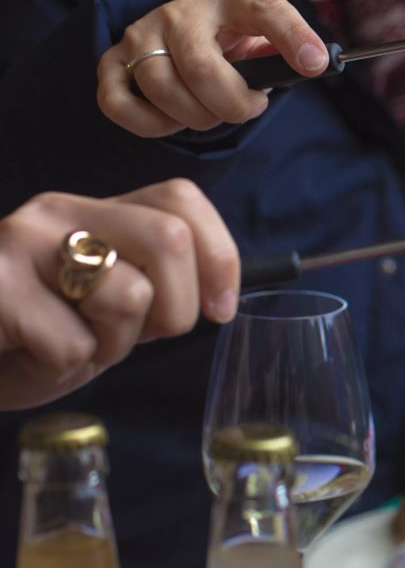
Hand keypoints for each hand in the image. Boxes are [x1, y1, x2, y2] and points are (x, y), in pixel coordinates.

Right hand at [0, 179, 238, 409]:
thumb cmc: (36, 336)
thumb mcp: (106, 299)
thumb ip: (155, 277)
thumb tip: (218, 294)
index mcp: (94, 208)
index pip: (181, 199)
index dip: (219, 256)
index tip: (220, 308)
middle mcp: (58, 211)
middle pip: (170, 239)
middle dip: (177, 307)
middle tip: (142, 338)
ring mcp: (20, 242)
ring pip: (130, 295)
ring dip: (115, 345)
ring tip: (74, 346)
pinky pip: (74, 343)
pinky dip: (66, 368)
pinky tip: (32, 358)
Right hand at [97, 0, 328, 137]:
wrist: (185, 30)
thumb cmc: (233, 38)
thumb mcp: (265, 34)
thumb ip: (289, 47)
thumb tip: (314, 64)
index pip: (265, 10)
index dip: (292, 38)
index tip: (315, 65)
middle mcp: (180, 11)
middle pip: (202, 70)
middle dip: (232, 105)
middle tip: (247, 108)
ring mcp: (141, 34)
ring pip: (161, 89)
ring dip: (195, 118)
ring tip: (211, 112)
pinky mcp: (113, 60)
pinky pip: (117, 102)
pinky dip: (150, 124)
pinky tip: (173, 120)